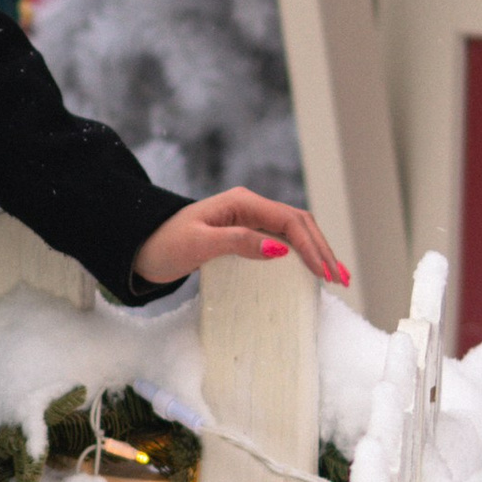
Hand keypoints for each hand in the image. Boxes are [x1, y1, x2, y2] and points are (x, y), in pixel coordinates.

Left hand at [131, 188, 348, 289]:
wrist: (140, 248)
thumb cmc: (164, 245)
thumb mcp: (200, 245)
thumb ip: (238, 242)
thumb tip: (279, 249)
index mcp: (241, 202)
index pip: (289, 221)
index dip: (312, 247)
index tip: (325, 273)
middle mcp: (249, 205)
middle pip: (298, 223)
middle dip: (322, 249)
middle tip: (341, 278)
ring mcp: (248, 218)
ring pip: (294, 230)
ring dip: (316, 250)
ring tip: (336, 276)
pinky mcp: (245, 232)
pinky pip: (281, 239)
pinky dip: (301, 253)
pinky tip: (311, 270)